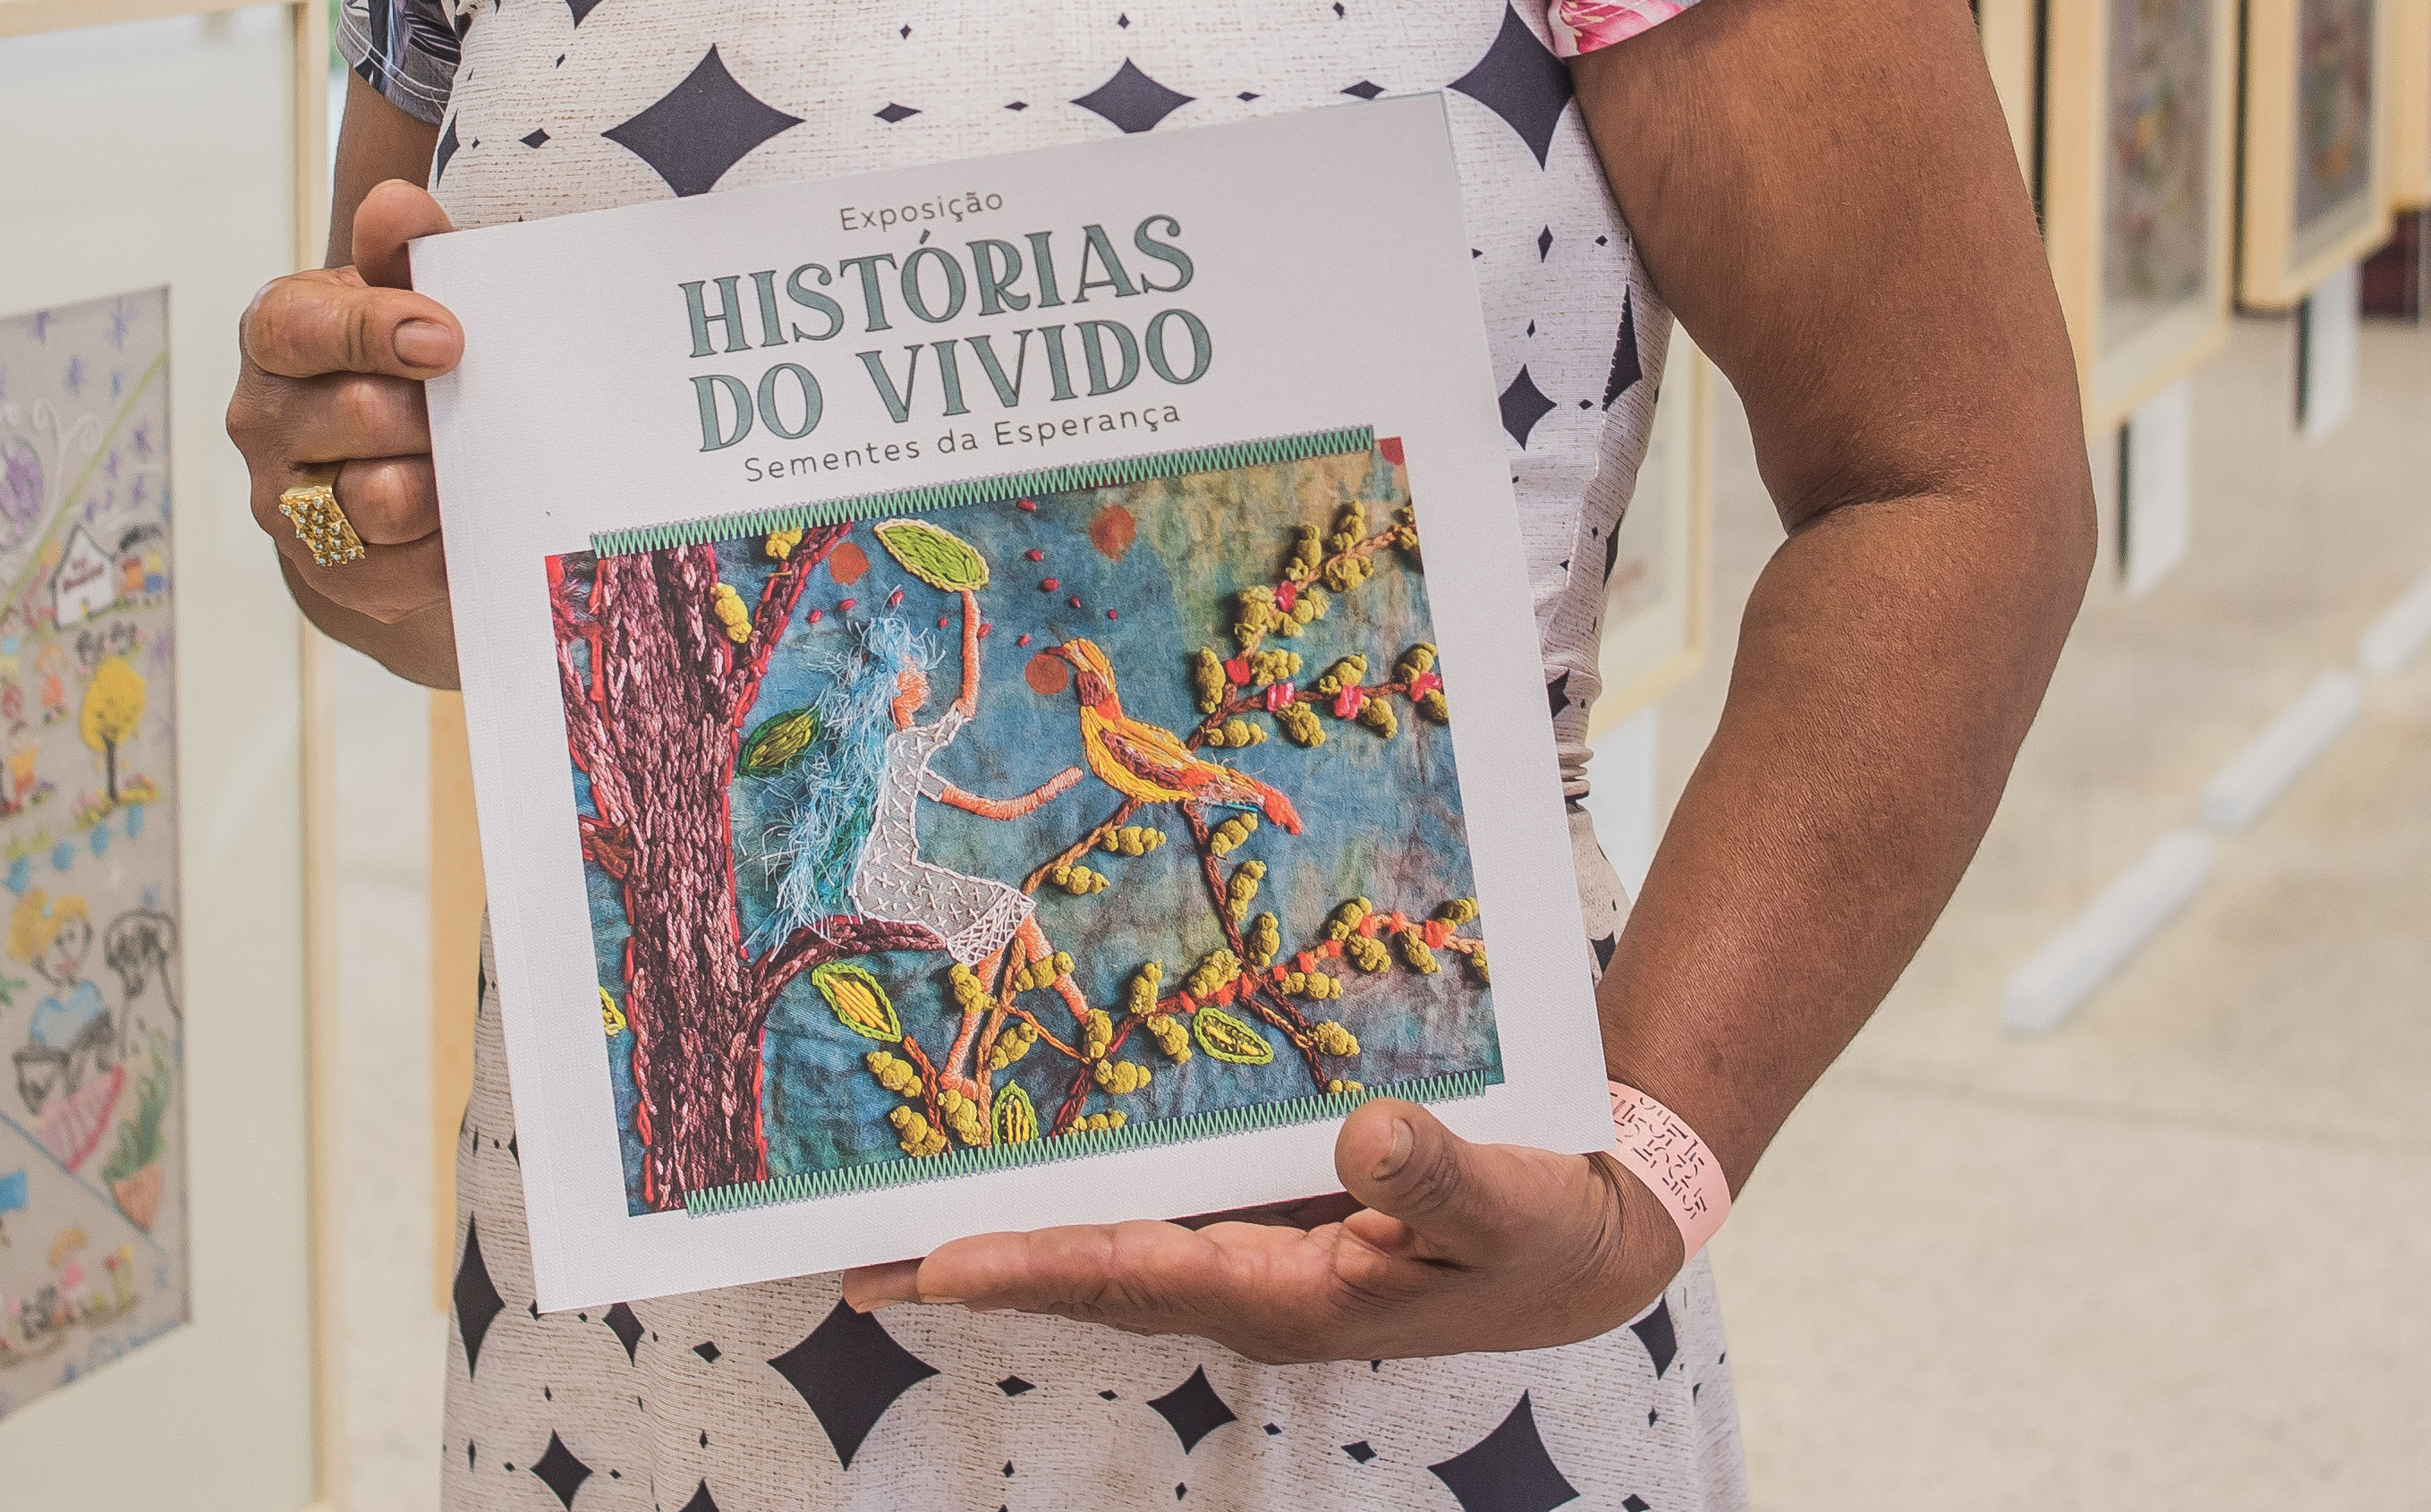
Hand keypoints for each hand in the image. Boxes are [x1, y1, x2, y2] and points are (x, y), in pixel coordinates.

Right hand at [228, 179, 466, 683]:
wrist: (397, 468)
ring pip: (378, 498)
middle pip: (356, 415)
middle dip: (432, 410)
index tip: (448, 336)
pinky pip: (405, 567)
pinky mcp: (330, 574)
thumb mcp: (407, 293)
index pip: (294, 327)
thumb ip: (405, 249)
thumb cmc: (406, 360)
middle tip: (479, 402)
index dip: (370, 329)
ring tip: (474, 455)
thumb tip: (397, 202)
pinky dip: (451, 540)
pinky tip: (472, 512)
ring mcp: (288, 504)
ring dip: (443, 477)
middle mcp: (262, 420)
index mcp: (276, 335)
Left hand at [839, 1100, 1682, 1365]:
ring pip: (1103, 1252)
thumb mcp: (1506, 1202)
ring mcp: (1247, 1261)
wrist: (1582, 1245)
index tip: (932, 1265)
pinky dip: (1073, 1205)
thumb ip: (1436, 1176)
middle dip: (969, 1270)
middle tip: (847, 1260)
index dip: (1033, 1267)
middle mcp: (1247, 1287)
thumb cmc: (1541, 1227)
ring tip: (890, 1229)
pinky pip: (1145, 1219)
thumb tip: (1363, 1135)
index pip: (1135, 1276)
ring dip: (1004, 1241)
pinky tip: (1022, 1180)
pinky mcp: (1262, 1225)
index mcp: (1292, 1295)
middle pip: (1083, 1277)